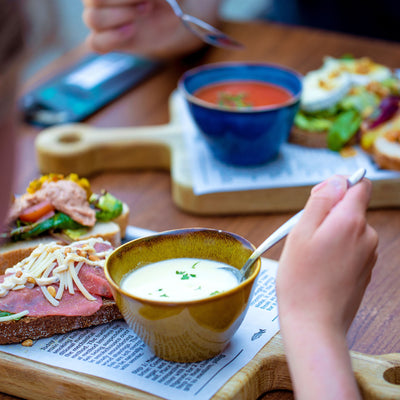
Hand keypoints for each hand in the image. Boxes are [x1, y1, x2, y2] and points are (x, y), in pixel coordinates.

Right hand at [82, 0, 220, 58]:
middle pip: (92, 1)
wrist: (176, 17)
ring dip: (118, 17)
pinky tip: (130, 32)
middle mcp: (100, 0)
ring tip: (141, 15)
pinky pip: (95, 44)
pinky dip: (111, 40)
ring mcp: (102, 19)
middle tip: (147, 5)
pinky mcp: (108, 41)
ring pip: (92, 19)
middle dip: (122, 2)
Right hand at [277, 175, 377, 332]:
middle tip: (306, 234)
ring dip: (330, 233)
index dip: (338, 186)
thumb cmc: (301, 279)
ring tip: (310, 254)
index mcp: (351, 221)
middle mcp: (366, 235)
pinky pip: (350, 246)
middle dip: (328, 213)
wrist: (314, 323)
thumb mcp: (301, 231)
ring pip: (348, 228)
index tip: (320, 200)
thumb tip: (337, 180)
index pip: (359, 184)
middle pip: (351, 207)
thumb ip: (321, 201)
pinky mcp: (364, 269)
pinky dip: (336, 249)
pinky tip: (319, 266)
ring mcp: (368, 254)